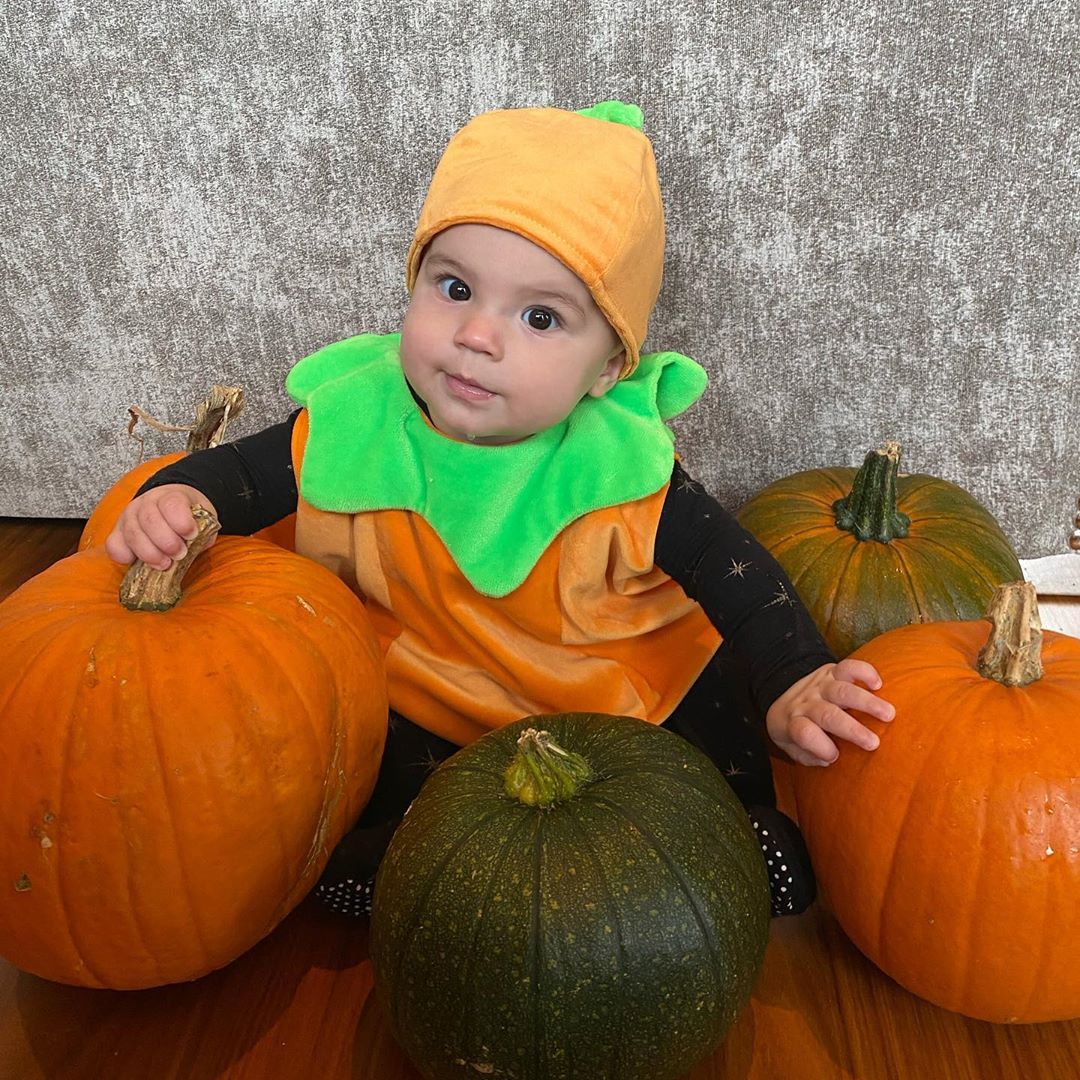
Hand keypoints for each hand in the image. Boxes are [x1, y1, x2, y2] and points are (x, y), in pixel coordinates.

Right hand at [104, 484, 217, 570]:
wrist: (169, 505)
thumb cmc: (187, 515)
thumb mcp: (202, 518)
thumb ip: (203, 532)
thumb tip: (199, 545)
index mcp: (170, 496)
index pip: (171, 505)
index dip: (182, 522)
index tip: (192, 534)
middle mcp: (146, 503)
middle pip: (150, 520)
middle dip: (166, 542)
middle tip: (179, 554)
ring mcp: (129, 517)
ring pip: (132, 534)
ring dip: (149, 553)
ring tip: (164, 564)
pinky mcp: (118, 532)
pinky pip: (113, 545)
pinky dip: (123, 556)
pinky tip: (137, 562)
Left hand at [765, 658, 894, 766]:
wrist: (782, 696)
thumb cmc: (794, 729)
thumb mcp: (790, 746)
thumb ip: (806, 756)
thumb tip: (828, 760)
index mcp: (794, 723)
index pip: (805, 733)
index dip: (821, 747)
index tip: (835, 756)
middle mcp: (807, 703)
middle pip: (828, 714)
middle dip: (852, 729)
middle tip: (874, 743)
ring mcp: (819, 686)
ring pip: (842, 691)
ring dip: (867, 702)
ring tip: (889, 714)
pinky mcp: (830, 672)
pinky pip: (847, 667)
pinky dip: (864, 672)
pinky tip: (878, 684)